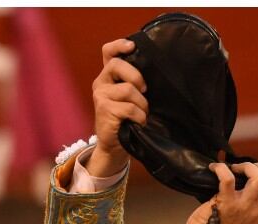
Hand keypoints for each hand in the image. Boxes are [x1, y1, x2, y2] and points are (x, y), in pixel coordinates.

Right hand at [86, 39, 148, 178]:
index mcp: (109, 76)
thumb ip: (136, 83)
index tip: (132, 46)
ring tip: (141, 113)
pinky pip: (129, 107)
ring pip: (128, 89)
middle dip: (136, 76)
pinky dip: (139, 116)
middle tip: (144, 90)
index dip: (119, 45)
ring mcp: (101, 95)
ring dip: (141, 104)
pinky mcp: (104, 110)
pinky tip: (138, 122)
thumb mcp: (132, 97)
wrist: (115, 145)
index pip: (108, 52)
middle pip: (117, 65)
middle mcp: (101, 82)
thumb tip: (157, 71)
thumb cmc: (128, 118)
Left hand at [184, 162, 257, 223]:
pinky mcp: (225, 202)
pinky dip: (221, 168)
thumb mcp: (245, 222)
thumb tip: (247, 185)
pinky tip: (215, 168)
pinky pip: (228, 178)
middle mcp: (256, 210)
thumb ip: (252, 207)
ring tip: (234, 168)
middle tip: (244, 169)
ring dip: (246, 167)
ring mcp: (242, 206)